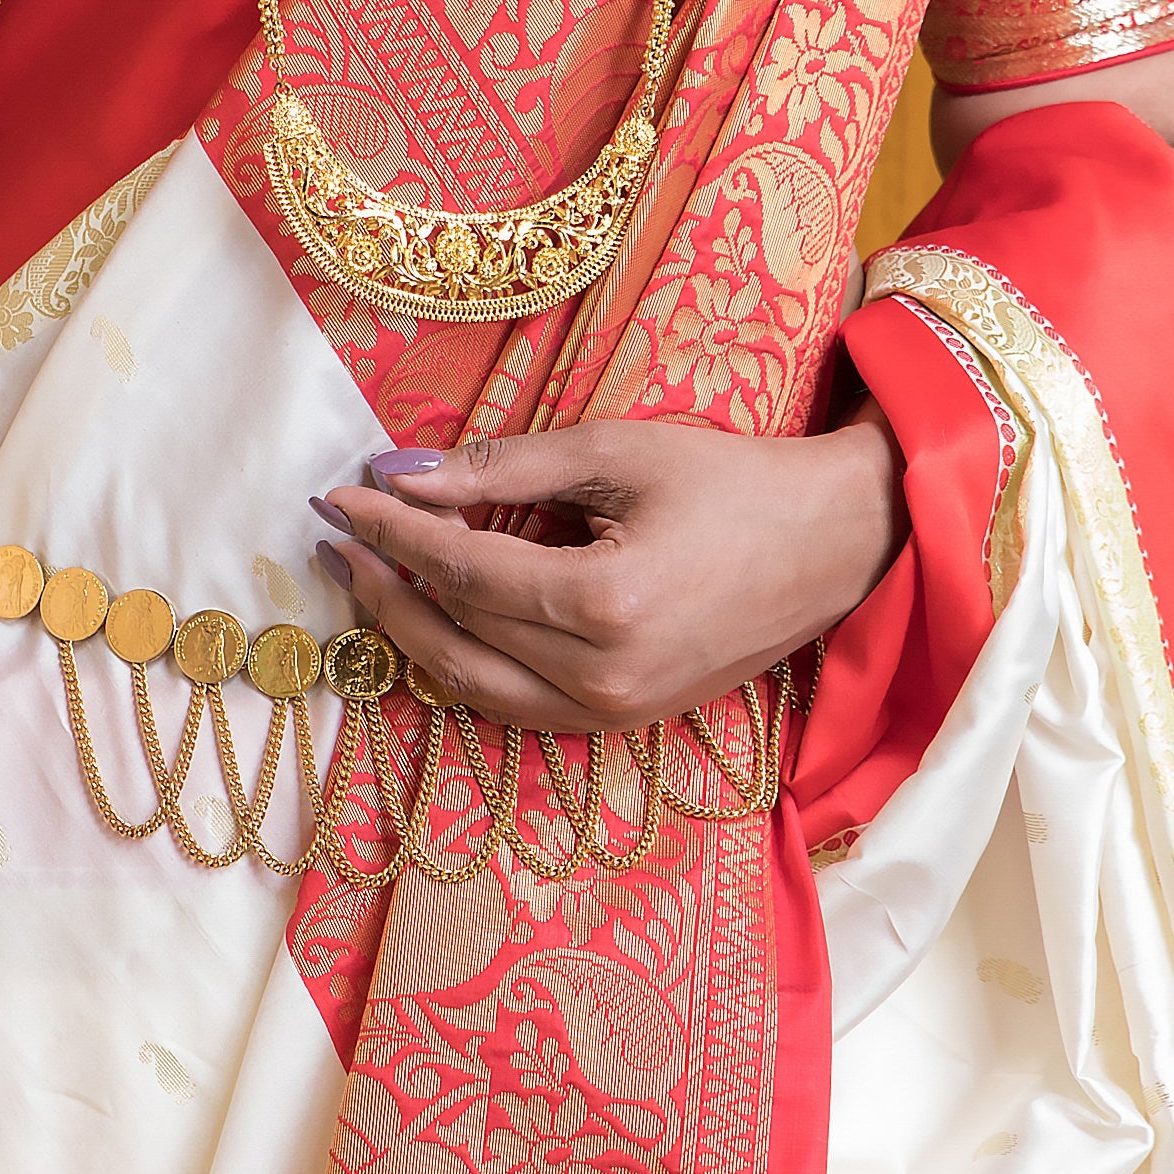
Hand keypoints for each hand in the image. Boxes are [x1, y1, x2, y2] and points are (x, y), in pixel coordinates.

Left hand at [315, 411, 905, 732]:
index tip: (339, 495)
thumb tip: (404, 476)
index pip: (460, 569)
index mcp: (603, 604)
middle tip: (339, 534)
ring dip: (411, 632)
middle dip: (384, 584)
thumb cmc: (734, 484)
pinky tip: (433, 619)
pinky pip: (514, 703)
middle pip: (453, 636)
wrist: (834, 547)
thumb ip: (504, 467)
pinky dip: (462, 664)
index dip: (390, 532)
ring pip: (474, 685)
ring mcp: (613, 712)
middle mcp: (601, 676)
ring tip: (368, 575)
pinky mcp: (623, 722)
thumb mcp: (620, 451)